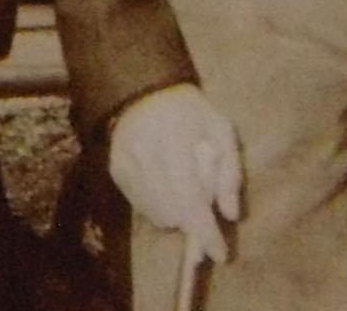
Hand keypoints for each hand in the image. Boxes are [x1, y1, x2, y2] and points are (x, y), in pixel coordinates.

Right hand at [108, 84, 241, 265]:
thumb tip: (231, 214)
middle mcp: (145, 153)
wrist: (144, 91)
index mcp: (175, 140)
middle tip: (204, 209)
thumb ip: (230, 171)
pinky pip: (141, 207)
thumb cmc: (190, 112)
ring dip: (177, 216)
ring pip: (157, 215)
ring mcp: (126, 162)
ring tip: (184, 189)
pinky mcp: (115, 170)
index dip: (205, 231)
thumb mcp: (222, 130)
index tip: (220, 254)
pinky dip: (160, 208)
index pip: (189, 197)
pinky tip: (166, 187)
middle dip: (194, 222)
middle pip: (173, 212)